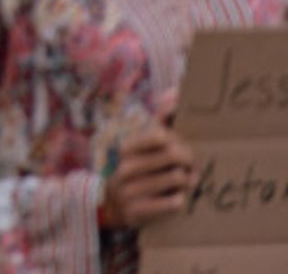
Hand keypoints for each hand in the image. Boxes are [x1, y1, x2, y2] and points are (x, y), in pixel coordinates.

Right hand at [99, 96, 196, 228]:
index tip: (183, 150)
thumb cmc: (136, 172)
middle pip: (173, 156)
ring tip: (187, 184)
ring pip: (176, 178)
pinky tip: (178, 199)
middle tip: (193, 168)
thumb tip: (174, 93)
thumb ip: (159, 122)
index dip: (179, 142)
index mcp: (127, 149)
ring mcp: (129, 189)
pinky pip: (171, 203)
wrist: (111, 205)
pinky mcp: (135, 210)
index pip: (161, 136)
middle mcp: (125, 167)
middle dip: (189, 161)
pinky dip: (179, 201)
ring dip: (187, 182)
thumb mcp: (143, 148)